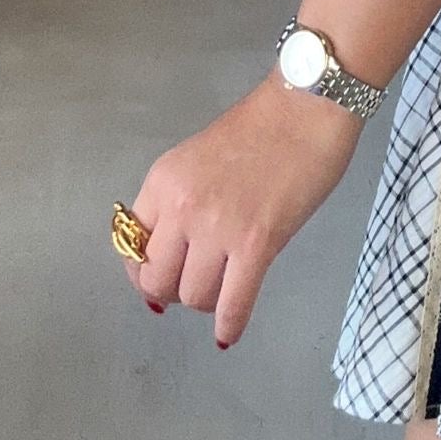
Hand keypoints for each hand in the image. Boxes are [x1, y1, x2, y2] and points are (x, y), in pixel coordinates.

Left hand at [119, 70, 362, 347]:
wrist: (308, 106)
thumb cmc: (262, 126)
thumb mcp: (200, 158)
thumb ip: (181, 202)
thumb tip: (173, 260)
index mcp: (163, 181)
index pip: (132, 247)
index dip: (144, 270)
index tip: (161, 275)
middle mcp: (181, 207)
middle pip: (157, 281)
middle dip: (173, 291)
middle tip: (196, 283)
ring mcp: (218, 228)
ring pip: (193, 297)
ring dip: (207, 302)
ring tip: (225, 289)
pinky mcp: (256, 244)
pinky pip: (233, 304)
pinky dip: (230, 325)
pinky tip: (229, 333)